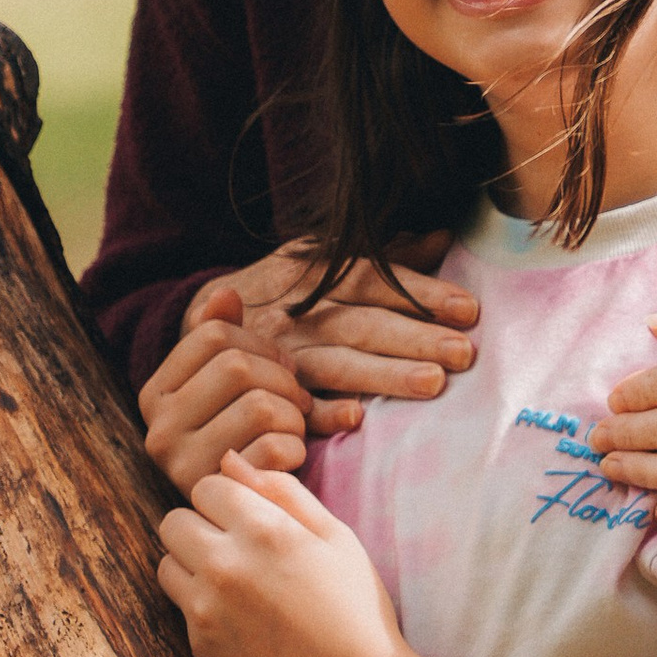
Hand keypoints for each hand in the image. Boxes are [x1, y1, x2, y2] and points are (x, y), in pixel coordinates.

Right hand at [140, 240, 474, 494]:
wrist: (188, 328)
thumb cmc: (273, 298)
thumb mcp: (316, 262)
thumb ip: (382, 254)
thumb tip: (442, 237)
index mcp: (308, 272)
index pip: (370, 278)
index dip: (420, 293)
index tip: (468, 310)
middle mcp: (292, 313)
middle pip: (358, 323)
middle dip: (413, 337)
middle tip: (463, 353)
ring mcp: (270, 355)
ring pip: (331, 364)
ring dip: (381, 376)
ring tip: (431, 385)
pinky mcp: (252, 395)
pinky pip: (287, 407)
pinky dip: (319, 414)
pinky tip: (353, 420)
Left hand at [155, 462, 407, 656]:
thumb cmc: (357, 609)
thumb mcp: (337, 536)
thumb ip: (283, 492)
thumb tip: (231, 462)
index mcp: (263, 529)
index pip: (206, 486)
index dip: (227, 498)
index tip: (249, 517)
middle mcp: (224, 564)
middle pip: (173, 523)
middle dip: (201, 527)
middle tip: (238, 549)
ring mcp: (207, 609)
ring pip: (167, 565)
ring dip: (192, 567)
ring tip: (234, 584)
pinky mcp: (200, 647)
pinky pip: (181, 610)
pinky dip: (202, 608)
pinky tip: (242, 621)